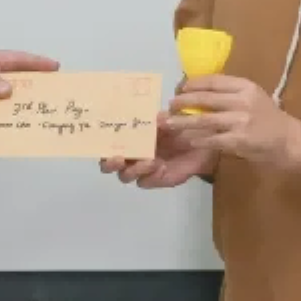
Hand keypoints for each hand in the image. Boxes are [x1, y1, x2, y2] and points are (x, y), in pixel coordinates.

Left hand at [0, 49, 60, 142]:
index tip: (54, 67)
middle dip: (40, 84)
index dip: (35, 63)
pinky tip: (34, 124)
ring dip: (33, 103)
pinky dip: (22, 119)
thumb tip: (9, 89)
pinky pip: (12, 114)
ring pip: (20, 98)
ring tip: (51, 109)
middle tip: (59, 90)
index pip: (15, 60)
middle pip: (23, 79)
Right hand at [99, 111, 215, 188]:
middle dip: (109, 163)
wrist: (199, 144)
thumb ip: (158, 119)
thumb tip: (154, 118)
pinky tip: (162, 167)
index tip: (104, 140)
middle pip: (109, 165)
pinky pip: (145, 182)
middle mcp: (129, 156)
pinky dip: (151, 175)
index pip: (106, 144)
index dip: (101, 145)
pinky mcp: (153, 180)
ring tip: (150, 161)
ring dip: (134, 169)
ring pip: (125, 176)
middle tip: (118, 158)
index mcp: (127, 139)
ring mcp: (140, 170)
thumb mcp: (168, 120)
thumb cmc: (178, 128)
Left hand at [163, 75, 299, 167]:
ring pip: (204, 118)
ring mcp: (241, 120)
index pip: (213, 80)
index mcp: (246, 86)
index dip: (193, 84)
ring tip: (168, 123)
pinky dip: (197, 139)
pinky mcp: (239, 139)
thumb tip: (199, 92)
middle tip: (169, 106)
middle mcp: (243, 100)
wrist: (291, 141)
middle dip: (183, 101)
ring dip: (183, 121)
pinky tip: (188, 140)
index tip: (180, 88)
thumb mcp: (253, 98)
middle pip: (205, 98)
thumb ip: (231, 94)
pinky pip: (211, 138)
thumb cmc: (270, 120)